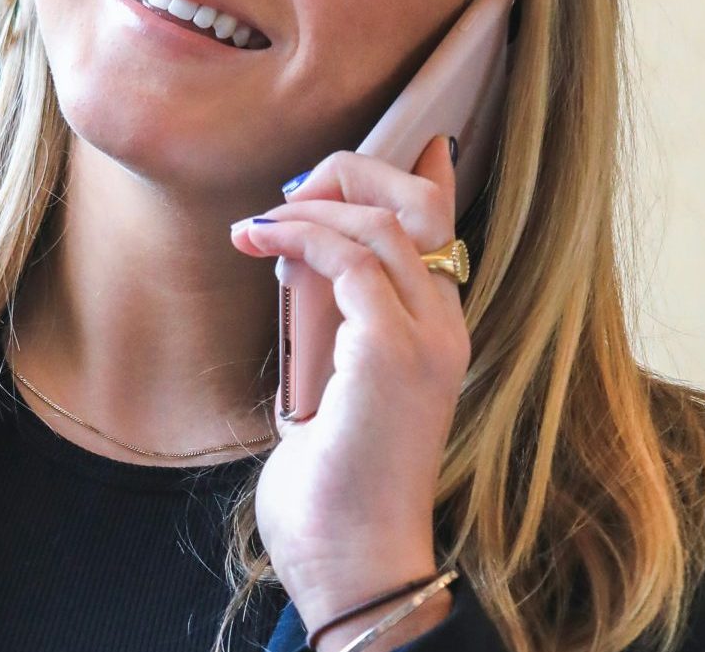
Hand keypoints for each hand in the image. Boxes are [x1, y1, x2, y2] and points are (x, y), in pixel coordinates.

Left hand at [228, 134, 468, 643]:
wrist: (353, 562)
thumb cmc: (336, 491)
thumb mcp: (332, 388)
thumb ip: (333, 326)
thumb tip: (302, 266)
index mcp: (438, 335)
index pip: (443, 228)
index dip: (422, 175)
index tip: (404, 142)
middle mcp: (445, 327)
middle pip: (416, 205)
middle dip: (348, 176)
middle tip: (286, 197)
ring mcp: (426, 338)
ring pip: (382, 220)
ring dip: (310, 206)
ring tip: (259, 225)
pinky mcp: (391, 351)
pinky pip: (349, 257)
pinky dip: (300, 236)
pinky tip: (259, 242)